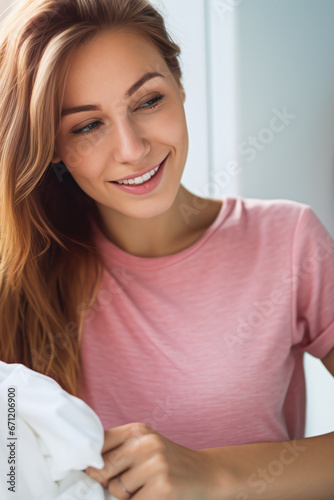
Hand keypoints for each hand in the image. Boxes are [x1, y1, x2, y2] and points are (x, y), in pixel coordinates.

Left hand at [85, 422, 231, 499]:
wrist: (208, 473)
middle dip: (107, 483)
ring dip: (125, 497)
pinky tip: (154, 496)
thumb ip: (118, 451)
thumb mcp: (145, 446)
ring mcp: (155, 465)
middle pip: (102, 469)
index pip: (98, 443)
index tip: (93, 471)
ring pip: (116, 490)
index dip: (91, 461)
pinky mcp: (162, 488)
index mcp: (137, 430)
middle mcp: (145, 443)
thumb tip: (87, 469)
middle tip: (126, 484)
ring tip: (145, 489)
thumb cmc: (169, 462)